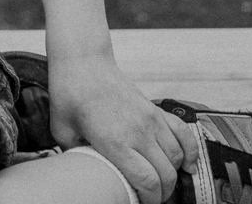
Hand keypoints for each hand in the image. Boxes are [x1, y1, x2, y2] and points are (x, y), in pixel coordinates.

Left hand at [48, 53, 201, 203]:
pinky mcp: (155, 110)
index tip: (142, 202)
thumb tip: (81, 169)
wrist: (84, 62)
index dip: (149, 199)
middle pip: (166, 174)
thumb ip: (75, 154)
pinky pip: (183, 134)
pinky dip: (190, 152)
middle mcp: (138, 132)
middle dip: (162, 193)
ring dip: (173, 175)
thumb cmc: (70, 93)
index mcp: (115, 141)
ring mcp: (150, 120)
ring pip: (176, 157)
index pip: (147, 181)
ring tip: (162, 184)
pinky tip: (187, 165)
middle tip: (151, 197)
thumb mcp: (62, 130)